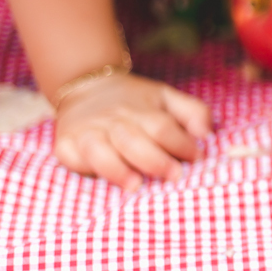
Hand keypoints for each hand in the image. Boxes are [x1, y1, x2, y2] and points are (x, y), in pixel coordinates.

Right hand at [53, 73, 211, 190]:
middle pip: (133, 140)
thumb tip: (206, 134)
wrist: (87, 85)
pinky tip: (100, 179)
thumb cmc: (135, 101)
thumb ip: (193, 112)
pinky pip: (72, 158)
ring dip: (117, 169)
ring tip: (136, 185)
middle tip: (174, 176)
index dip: (181, 144)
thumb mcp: (167, 98)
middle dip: (155, 160)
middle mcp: (113, 120)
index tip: (197, 158)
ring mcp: (87, 132)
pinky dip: (84, 168)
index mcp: (141, 109)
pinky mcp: (64, 144)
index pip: (162, 128)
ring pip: (100, 150)